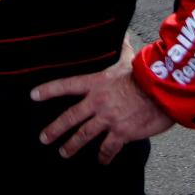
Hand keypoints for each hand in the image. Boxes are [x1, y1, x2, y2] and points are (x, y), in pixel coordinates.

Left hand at [30, 38, 173, 163]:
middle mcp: (97, 102)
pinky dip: (104, 156)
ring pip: (84, 135)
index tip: (33, 96)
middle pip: (70, 117)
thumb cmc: (144, 73)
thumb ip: (122, 48)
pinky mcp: (122, 133)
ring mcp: (108, 119)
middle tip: (43, 138)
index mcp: (95, 83)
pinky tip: (101, 161)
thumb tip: (123, 33)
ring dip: (72, 146)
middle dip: (54, 129)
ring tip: (63, 153)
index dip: (48, 90)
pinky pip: (108, 148)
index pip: (65, 85)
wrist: (162, 91)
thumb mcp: (129, 58)